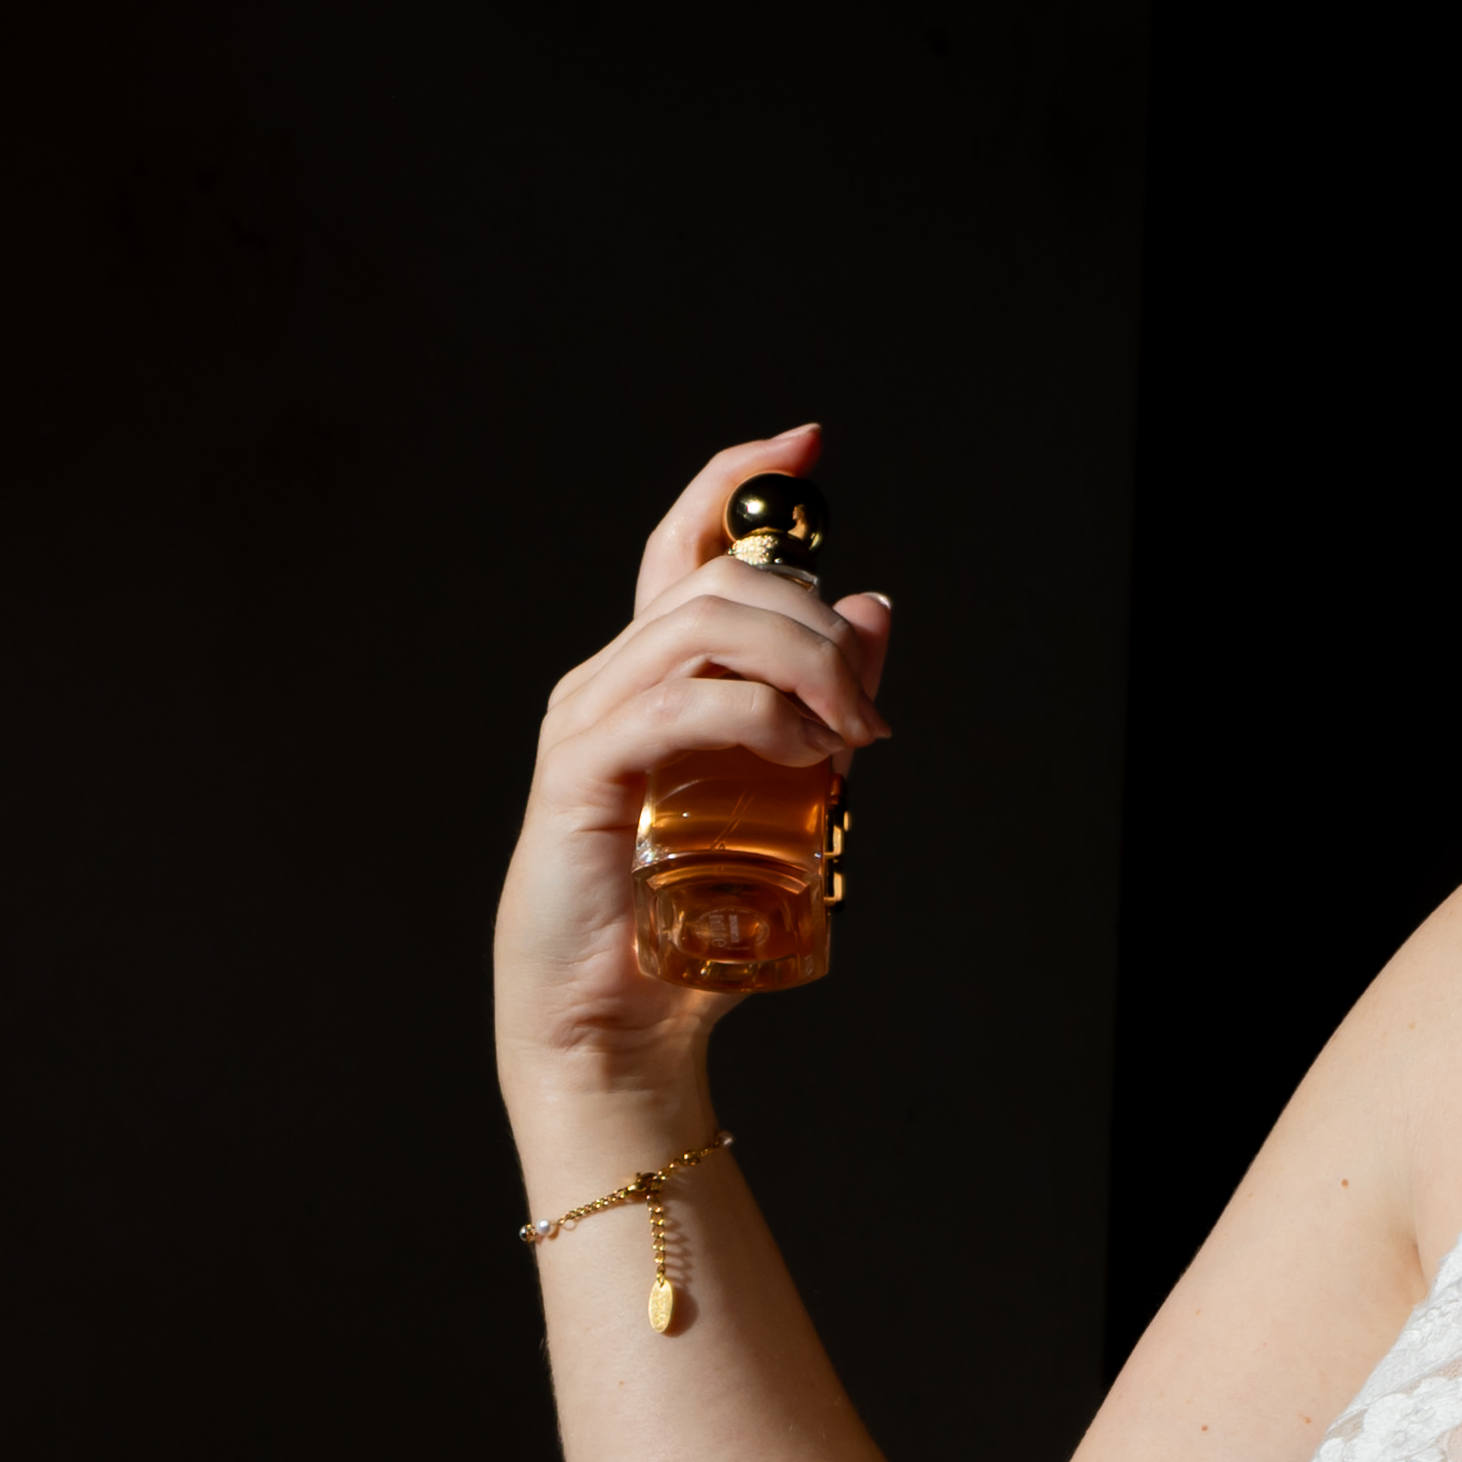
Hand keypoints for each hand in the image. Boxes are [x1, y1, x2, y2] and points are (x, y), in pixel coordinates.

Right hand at [495, 426, 895, 1129]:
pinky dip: (761, 716)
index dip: (735, 481)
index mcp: (649, 675)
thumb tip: (877, 605)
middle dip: (820, 623)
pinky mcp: (584, 775)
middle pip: (720, 582)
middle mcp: (608, 681)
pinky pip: (682, 706)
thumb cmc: (691, 910)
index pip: (681, 547)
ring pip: (706, 629)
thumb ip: (821, 699)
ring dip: (805, 666)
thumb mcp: (787, 787)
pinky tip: (804, 758)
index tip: (804, 441)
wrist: (624, 1020)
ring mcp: (588, 722)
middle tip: (871, 711)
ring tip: (848, 736)